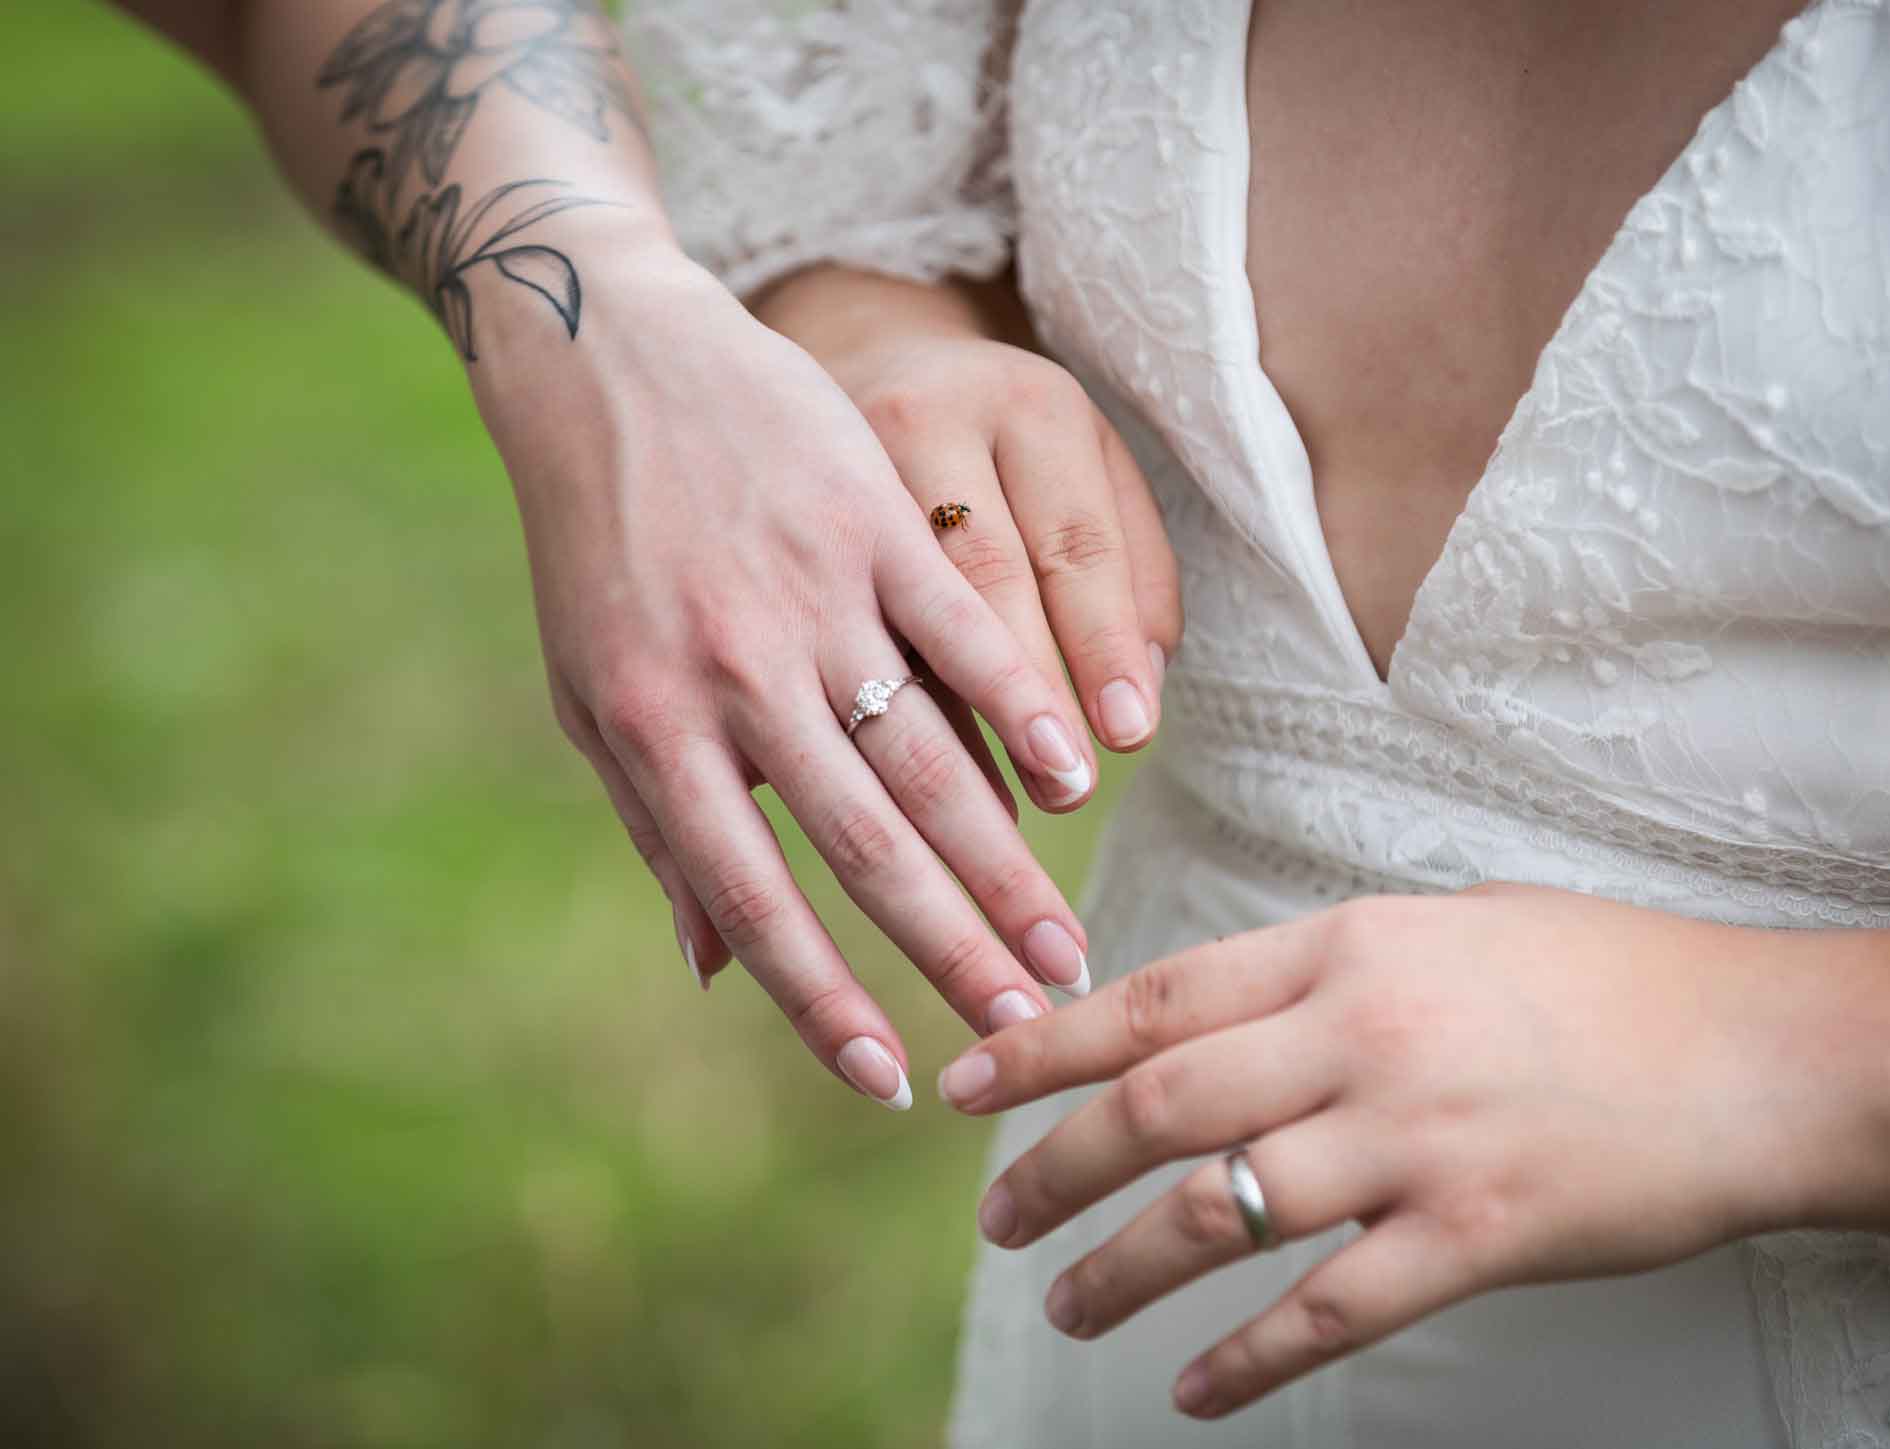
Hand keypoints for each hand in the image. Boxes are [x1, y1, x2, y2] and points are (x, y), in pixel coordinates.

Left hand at [472, 240, 1098, 1108]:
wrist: (606, 365)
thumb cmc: (595, 552)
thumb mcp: (591, 697)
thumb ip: (657, 830)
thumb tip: (713, 975)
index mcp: (655, 730)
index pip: (750, 895)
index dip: (820, 997)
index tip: (890, 1082)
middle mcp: (735, 673)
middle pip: (864, 841)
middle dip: (950, 951)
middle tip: (1027, 1030)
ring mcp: (811, 593)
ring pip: (928, 752)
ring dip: (1004, 863)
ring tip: (1065, 948)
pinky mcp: (871, 520)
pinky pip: (963, 628)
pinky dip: (1025, 706)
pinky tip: (1081, 779)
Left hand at [937, 884, 1820, 1415]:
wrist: (1762, 1054)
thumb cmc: (1607, 980)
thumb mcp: (1450, 928)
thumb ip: (1331, 967)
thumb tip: (1221, 1011)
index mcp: (1347, 948)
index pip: (1155, 997)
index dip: (1045, 1043)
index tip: (969, 1082)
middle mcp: (1362, 1037)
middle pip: (1159, 1105)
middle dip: (1054, 1164)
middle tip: (995, 1215)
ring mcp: (1414, 1139)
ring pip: (1218, 1213)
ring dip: (1121, 1268)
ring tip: (1065, 1304)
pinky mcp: (1474, 1237)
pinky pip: (1326, 1310)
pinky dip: (1245, 1359)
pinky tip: (1193, 1390)